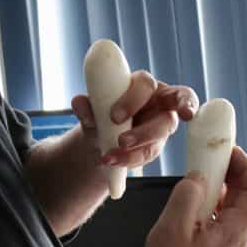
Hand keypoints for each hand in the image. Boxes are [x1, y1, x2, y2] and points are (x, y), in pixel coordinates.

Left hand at [71, 72, 198, 169]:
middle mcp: (159, 104)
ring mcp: (161, 126)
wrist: (99, 135)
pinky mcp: (156, 145)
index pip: (146, 85)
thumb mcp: (91, 107)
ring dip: (134, 150)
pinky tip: (112, 161)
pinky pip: (147, 154)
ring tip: (109, 157)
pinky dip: (128, 159)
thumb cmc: (102, 112)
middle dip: (146, 132)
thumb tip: (80, 104)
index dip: (135, 99)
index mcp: (143, 85)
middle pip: (166, 117)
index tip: (114, 117)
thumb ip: (85, 104)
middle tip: (121, 141)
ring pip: (158, 139)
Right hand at [124, 146, 246, 246]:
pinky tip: (192, 202)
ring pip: (234, 210)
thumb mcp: (174, 224)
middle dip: (231, 174)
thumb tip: (198, 178)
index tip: (229, 153)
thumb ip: (189, 194)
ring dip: (220, 189)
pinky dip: (212, 205)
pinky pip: (223, 221)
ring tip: (198, 177)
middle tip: (211, 159)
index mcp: (235, 234)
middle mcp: (239, 242)